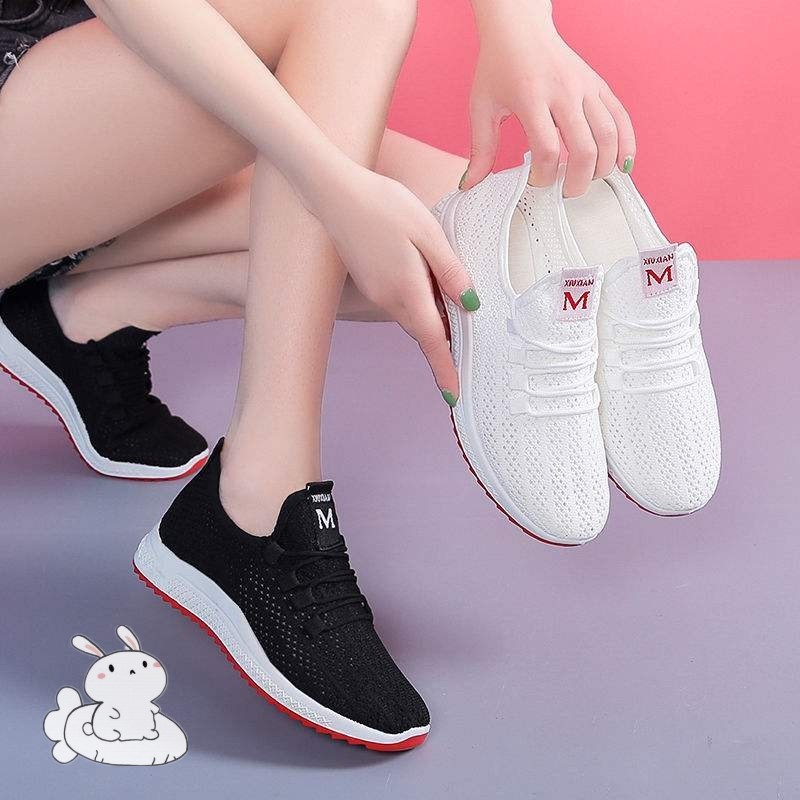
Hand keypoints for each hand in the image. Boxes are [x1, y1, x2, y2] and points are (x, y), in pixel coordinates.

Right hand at [319, 165, 477, 402]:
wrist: (333, 191)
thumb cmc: (383, 205)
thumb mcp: (428, 233)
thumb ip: (450, 270)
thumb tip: (469, 304)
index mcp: (407, 290)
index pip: (432, 340)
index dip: (445, 368)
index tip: (453, 395)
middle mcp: (389, 298)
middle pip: (424, 331)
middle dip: (444, 345)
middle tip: (468, 350)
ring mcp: (376, 291)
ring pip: (412, 315)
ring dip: (433, 321)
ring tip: (455, 310)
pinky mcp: (369, 280)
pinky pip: (400, 301)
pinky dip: (419, 303)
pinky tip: (429, 283)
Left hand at [463, 2, 635, 196]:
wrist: (519, 28)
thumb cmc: (498, 68)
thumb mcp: (481, 108)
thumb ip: (480, 150)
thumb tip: (470, 184)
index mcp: (531, 98)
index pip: (547, 151)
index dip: (544, 177)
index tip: (535, 183)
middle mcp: (563, 91)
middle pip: (584, 149)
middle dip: (578, 181)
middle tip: (566, 192)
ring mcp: (585, 87)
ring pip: (608, 135)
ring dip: (603, 167)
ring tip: (589, 180)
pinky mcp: (598, 85)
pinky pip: (621, 117)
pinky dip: (626, 144)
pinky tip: (621, 164)